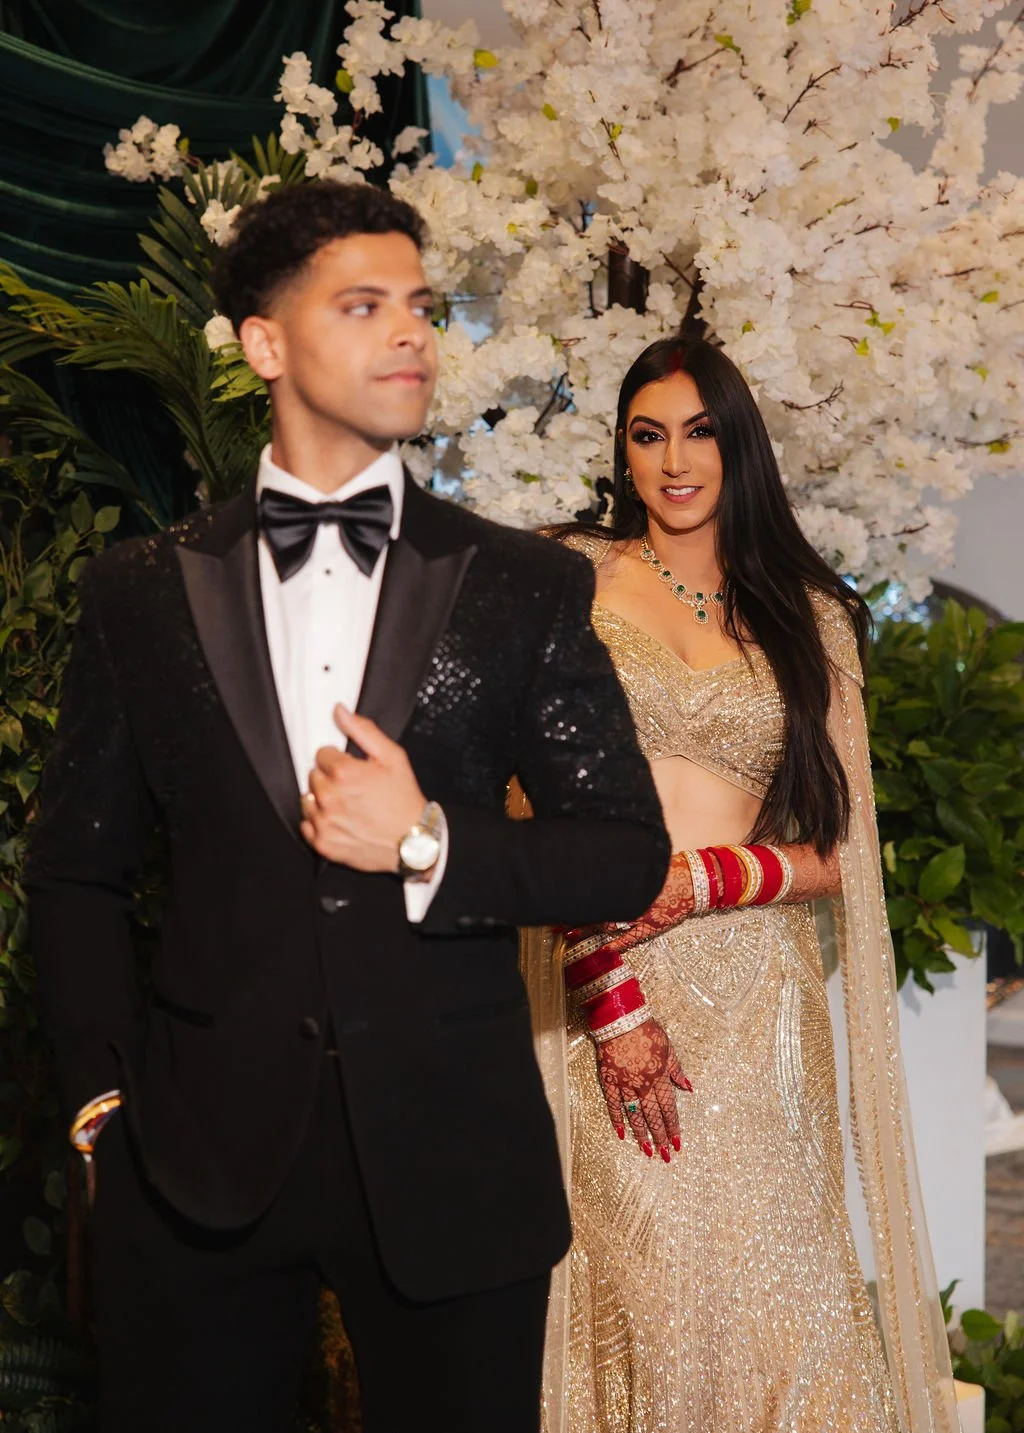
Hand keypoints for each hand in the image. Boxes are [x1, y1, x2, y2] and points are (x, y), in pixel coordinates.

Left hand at [300, 706, 427, 871]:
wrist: (414, 842)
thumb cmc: (404, 799)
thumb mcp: (392, 757)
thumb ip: (363, 731)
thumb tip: (339, 711)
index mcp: (343, 774)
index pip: (322, 754)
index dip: (339, 760)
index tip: (354, 770)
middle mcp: (329, 798)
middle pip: (313, 776)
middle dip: (330, 779)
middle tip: (354, 788)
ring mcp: (324, 823)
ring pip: (307, 800)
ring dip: (322, 800)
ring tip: (347, 805)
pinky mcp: (323, 844)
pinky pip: (307, 825)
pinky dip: (320, 822)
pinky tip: (340, 821)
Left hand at [566, 851, 695, 957]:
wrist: (692, 880)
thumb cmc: (666, 868)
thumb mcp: (641, 862)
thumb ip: (620, 865)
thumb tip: (596, 860)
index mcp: (626, 882)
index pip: (595, 891)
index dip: (576, 896)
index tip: (558, 899)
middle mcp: (629, 899)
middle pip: (595, 908)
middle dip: (575, 914)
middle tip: (554, 921)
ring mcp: (639, 915)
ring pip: (607, 923)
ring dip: (587, 929)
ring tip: (569, 935)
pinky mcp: (651, 926)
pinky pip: (630, 938)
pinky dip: (616, 944)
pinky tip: (603, 949)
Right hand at [596, 1017, 691, 1161]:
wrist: (620, 1019)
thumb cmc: (646, 1030)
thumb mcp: (668, 1047)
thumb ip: (677, 1070)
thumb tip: (689, 1088)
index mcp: (659, 1076)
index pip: (668, 1108)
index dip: (673, 1126)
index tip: (677, 1142)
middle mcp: (642, 1084)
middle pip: (653, 1116)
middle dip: (660, 1137)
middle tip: (665, 1155)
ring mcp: (624, 1084)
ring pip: (634, 1114)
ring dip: (641, 1134)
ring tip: (647, 1150)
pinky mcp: (608, 1080)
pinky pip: (613, 1103)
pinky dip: (617, 1119)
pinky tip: (621, 1133)